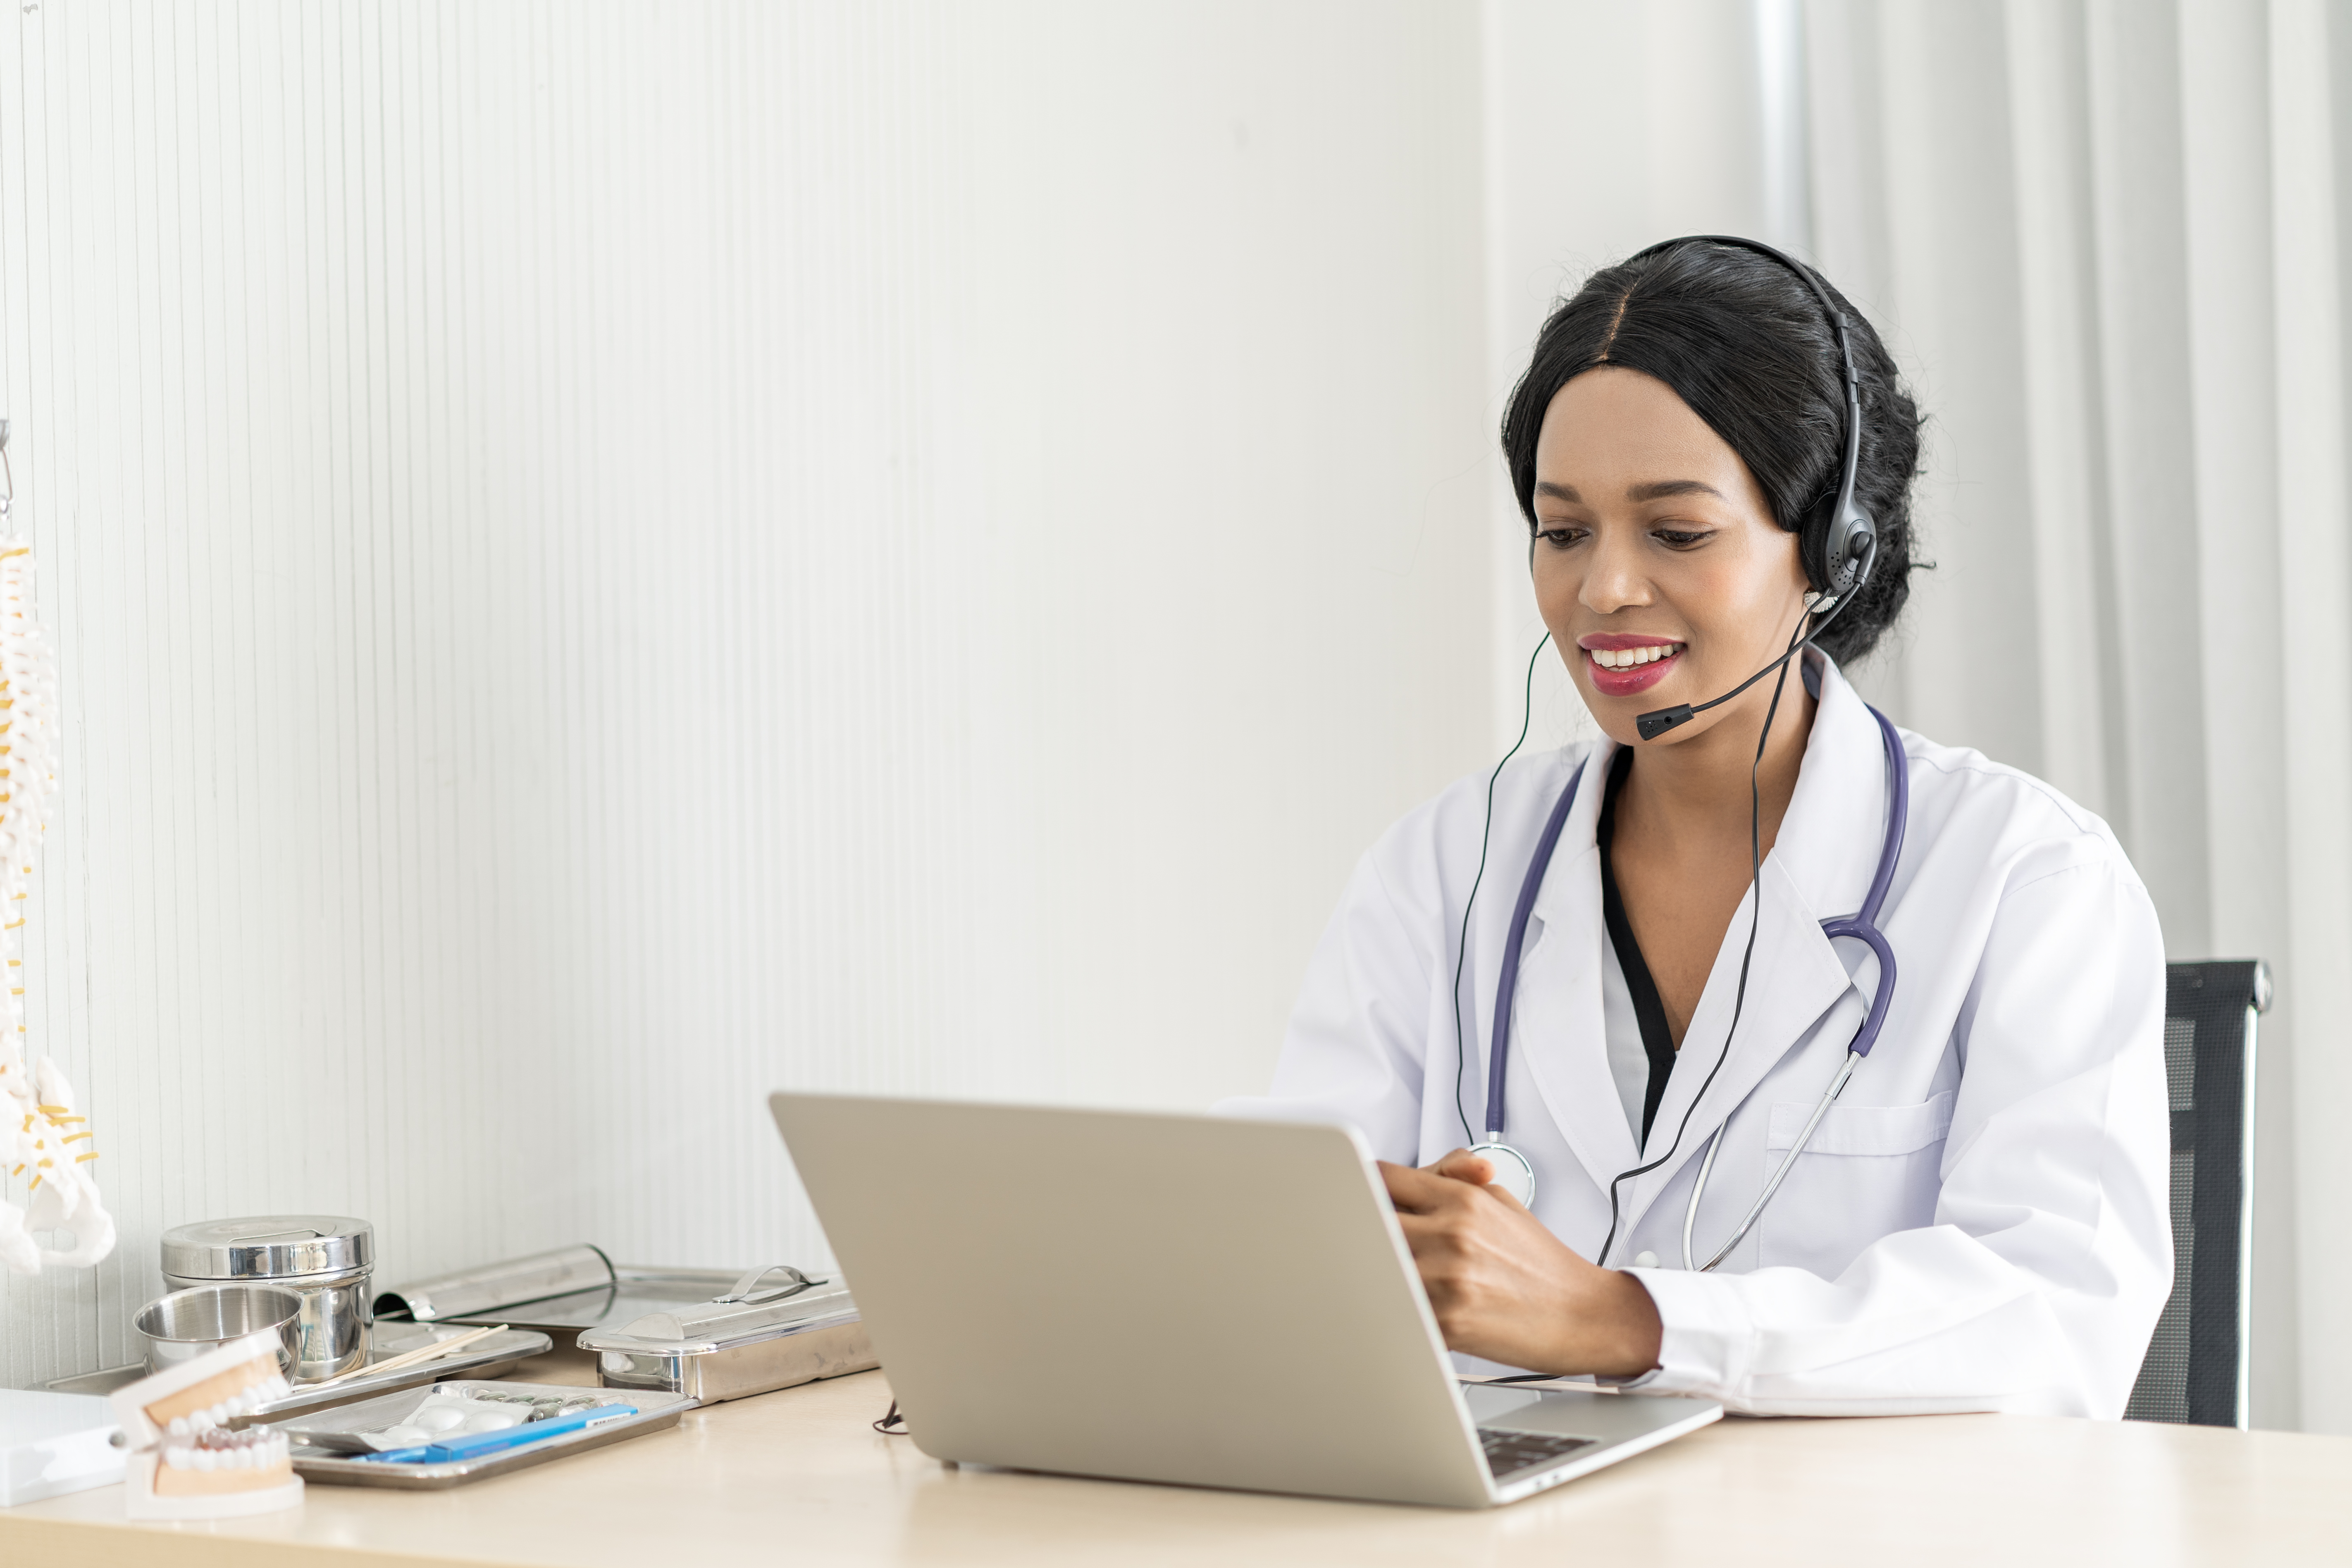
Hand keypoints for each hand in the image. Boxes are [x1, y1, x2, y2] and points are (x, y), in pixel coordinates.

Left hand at [1381, 1149, 1662, 1378]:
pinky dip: (1394, 1308)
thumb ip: (1456, 1177)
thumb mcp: (1502, 1202)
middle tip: (1368, 1241)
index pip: (1384, 1178)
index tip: (1357, 1199)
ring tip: (1388, 1276)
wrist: (1583, 1314)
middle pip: (1369, 1219)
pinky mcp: (1447, 1322)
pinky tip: (1409, 1307)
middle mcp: (1452, 1233)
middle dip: (1364, 1229)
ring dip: (1375, 1270)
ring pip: (1375, 1265)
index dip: (1364, 1187)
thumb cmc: (1540, 1262)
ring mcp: (1447, 1278)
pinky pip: (1396, 1309)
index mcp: (1463, 1199)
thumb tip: (1420, 1169)